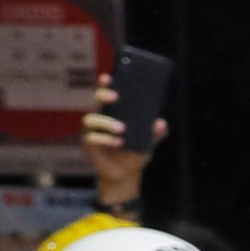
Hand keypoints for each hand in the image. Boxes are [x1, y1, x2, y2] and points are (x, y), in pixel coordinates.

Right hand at [82, 76, 165, 210]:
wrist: (127, 173)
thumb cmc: (135, 152)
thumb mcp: (149, 142)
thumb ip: (156, 133)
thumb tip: (161, 123)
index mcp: (112, 113)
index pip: (105, 94)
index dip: (104, 84)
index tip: (109, 77)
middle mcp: (99, 118)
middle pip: (94, 102)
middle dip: (102, 96)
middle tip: (116, 97)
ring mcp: (91, 131)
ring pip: (90, 119)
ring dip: (106, 122)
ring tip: (122, 129)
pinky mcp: (88, 144)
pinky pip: (92, 138)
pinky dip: (105, 139)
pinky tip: (118, 142)